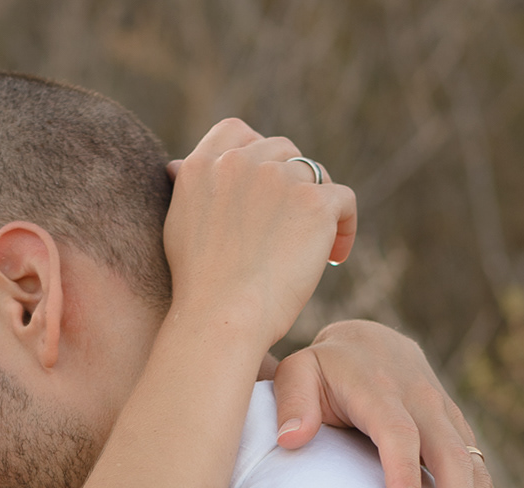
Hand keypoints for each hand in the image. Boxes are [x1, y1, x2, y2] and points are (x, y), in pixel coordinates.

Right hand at [164, 118, 355, 354]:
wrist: (220, 319)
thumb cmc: (198, 290)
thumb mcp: (178, 228)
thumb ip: (188, 190)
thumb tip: (179, 165)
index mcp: (202, 166)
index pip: (237, 132)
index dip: (256, 152)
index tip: (265, 186)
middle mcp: (239, 162)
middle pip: (282, 150)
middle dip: (291, 182)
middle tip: (293, 225)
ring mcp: (279, 178)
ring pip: (314, 174)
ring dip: (316, 205)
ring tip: (316, 245)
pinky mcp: (314, 202)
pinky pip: (344, 199)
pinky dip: (344, 225)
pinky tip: (335, 255)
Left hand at [273, 320, 499, 487]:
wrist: (370, 344)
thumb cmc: (324, 369)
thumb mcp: (299, 373)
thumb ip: (291, 401)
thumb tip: (290, 438)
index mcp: (380, 390)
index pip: (397, 430)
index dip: (404, 468)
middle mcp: (422, 401)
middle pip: (450, 454)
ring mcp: (446, 417)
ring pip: (474, 467)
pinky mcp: (458, 433)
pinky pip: (480, 472)